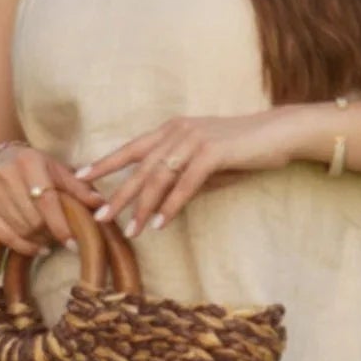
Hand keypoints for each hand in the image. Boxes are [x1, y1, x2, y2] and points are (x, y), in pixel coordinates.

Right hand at [0, 141, 107, 256]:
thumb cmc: (31, 166)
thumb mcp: (55, 169)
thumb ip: (78, 187)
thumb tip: (102, 205)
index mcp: (28, 161)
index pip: (47, 201)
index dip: (61, 226)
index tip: (73, 243)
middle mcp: (5, 174)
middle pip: (34, 219)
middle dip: (51, 234)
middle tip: (61, 239)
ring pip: (20, 229)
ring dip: (39, 241)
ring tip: (49, 240)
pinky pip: (3, 236)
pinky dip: (22, 246)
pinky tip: (35, 248)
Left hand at [74, 111, 298, 237]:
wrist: (280, 133)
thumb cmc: (244, 150)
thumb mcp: (207, 165)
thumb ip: (183, 178)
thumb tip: (163, 203)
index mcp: (172, 130)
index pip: (131, 148)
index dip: (104, 163)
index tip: (80, 177)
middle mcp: (177, 131)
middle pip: (140, 167)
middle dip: (118, 194)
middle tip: (99, 216)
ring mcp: (194, 139)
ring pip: (159, 178)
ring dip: (143, 207)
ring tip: (130, 230)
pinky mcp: (212, 152)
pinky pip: (185, 184)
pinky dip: (171, 205)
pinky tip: (159, 223)